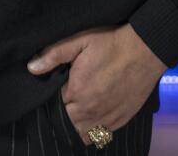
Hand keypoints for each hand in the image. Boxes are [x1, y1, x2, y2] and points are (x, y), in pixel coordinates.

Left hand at [27, 24, 165, 144]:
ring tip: (74, 112)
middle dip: (61, 115)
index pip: (54, 107)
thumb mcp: (79, 42)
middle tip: (63, 101)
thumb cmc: (111, 44)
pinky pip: (102, 135)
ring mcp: (108, 117)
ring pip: (84, 133)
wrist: (146, 49)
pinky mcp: (122, 119)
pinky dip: (93, 130)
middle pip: (67, 123)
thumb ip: (53, 55)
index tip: (52, 92)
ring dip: (76, 126)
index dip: (50, 101)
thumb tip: (31, 68)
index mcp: (78, 92)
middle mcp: (92, 110)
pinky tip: (90, 119)